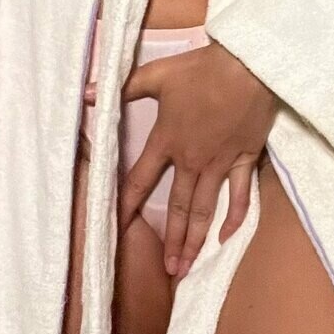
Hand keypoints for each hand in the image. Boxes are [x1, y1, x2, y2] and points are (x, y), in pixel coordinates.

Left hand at [119, 39, 277, 276]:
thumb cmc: (202, 69)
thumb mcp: (156, 74)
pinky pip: (240, 195)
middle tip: (168, 269)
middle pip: (178, 208)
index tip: (118, 226)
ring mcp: (220, 163)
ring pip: (205, 210)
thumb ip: (121, 87)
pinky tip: (226, 237)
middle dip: (172, 241)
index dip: (127, 204)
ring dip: (197, 240)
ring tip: (189, 265)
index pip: (141, 180)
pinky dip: (234, 217)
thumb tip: (85, 93)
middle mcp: (192, 160)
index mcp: (168, 141)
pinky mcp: (244, 158)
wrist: (248, 65)